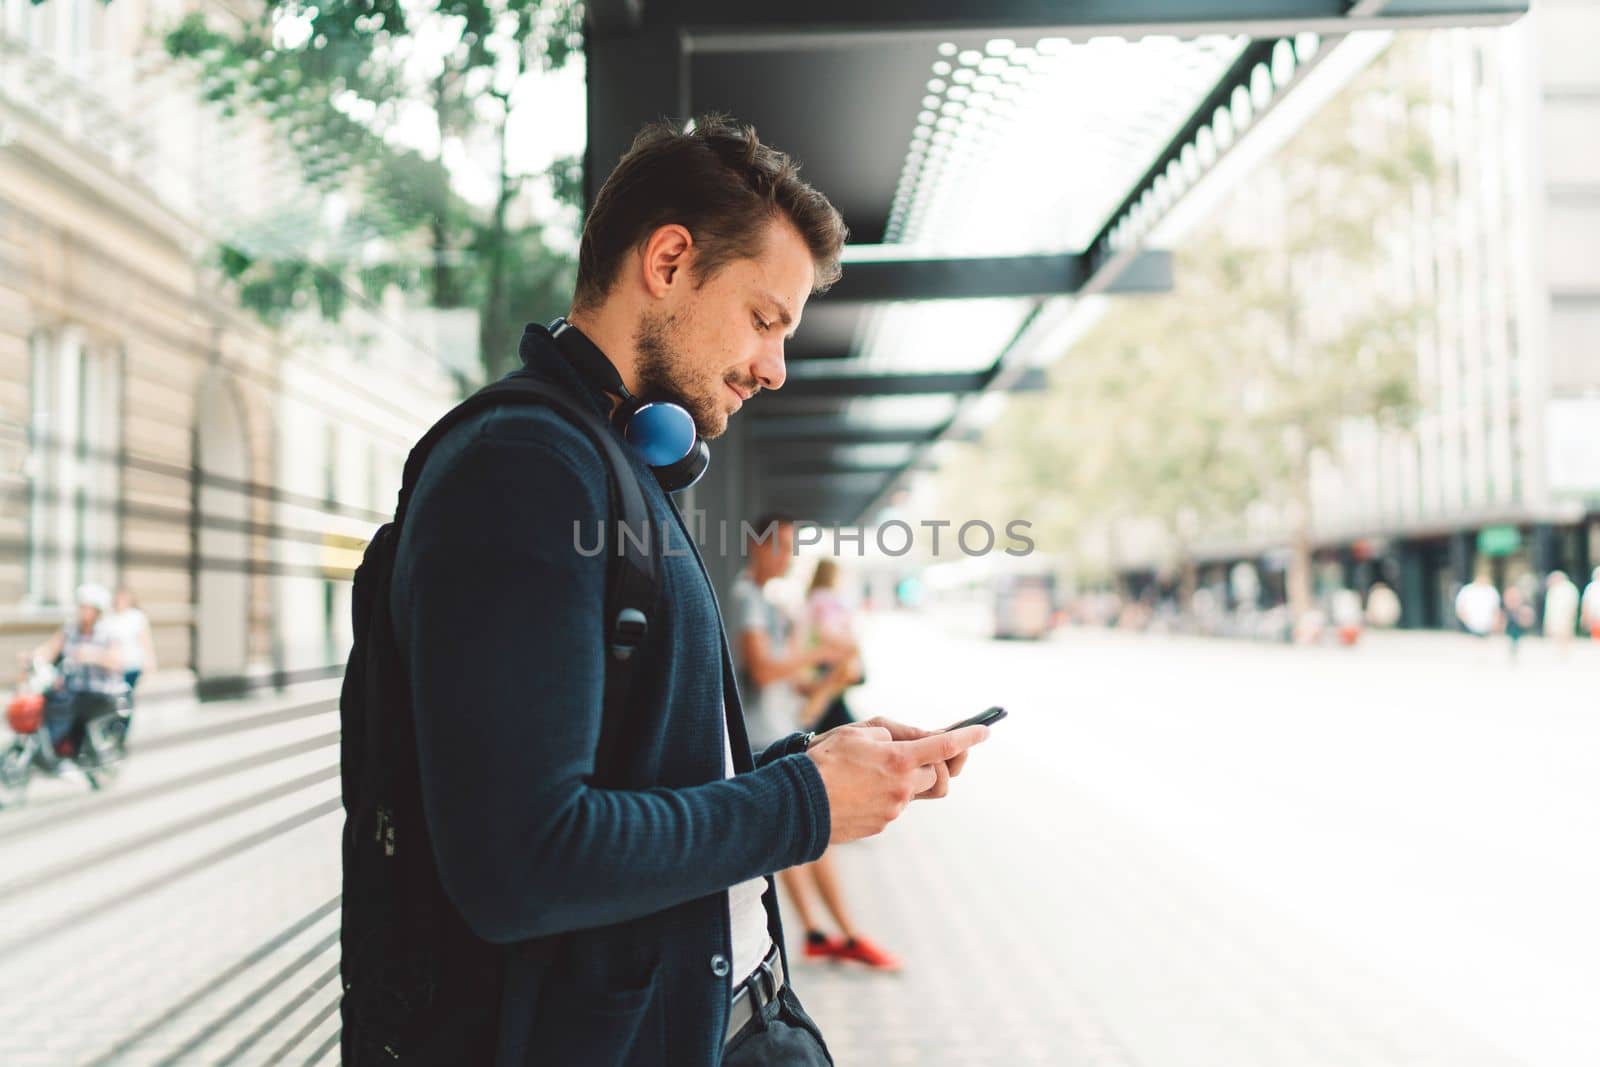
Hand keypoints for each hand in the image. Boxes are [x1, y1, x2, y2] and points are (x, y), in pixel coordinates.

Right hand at [805, 723, 988, 844]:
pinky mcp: (880, 826)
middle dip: (936, 765)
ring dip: (906, 779)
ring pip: (915, 793)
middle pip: (939, 778)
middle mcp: (902, 788)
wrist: (794, 803)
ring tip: (875, 770)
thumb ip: (896, 732)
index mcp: (898, 759)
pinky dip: (885, 794)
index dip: (969, 737)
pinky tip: (858, 788)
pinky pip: (894, 807)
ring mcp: (892, 811)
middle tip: (922, 754)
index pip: (945, 746)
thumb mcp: (859, 731)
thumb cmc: (824, 759)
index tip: (985, 730)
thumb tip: (924, 738)